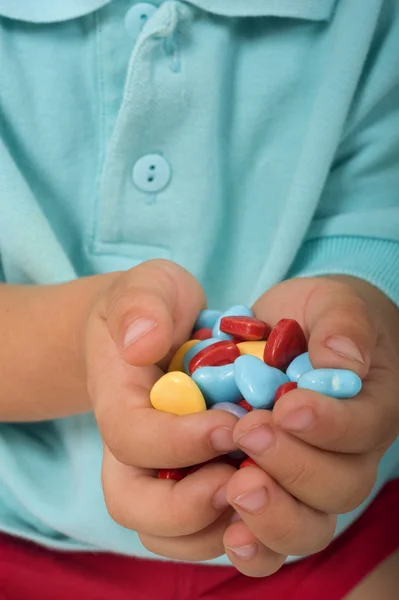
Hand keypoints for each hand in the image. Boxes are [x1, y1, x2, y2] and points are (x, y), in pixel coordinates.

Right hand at [85, 260, 239, 560]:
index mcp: (117, 402)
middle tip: (240, 480)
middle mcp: (133, 451)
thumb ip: (139, 306)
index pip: (131, 439)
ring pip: (172, 535)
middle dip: (188, 505)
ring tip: (264, 491)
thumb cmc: (157, 307)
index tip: (230, 425)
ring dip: (219, 527)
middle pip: (135, 507)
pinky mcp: (195, 484)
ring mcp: (162, 474)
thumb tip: (141, 345)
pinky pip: (207, 531)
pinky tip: (275, 496)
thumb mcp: (147, 287)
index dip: (178, 442)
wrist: (162, 330)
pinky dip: (239, 530)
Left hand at [222, 276, 398, 575]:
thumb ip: (343, 324)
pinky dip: (253, 545)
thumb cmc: (321, 316)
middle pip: (338, 487)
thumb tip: (342, 361)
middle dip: (293, 465)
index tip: (289, 407)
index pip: (363, 429)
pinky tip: (229, 534)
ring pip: (309, 524)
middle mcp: (347, 455)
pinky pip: (272, 538)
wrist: (297, 334)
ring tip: (237, 486)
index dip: (328, 426)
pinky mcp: (273, 491)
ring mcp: (309, 481)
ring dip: (274, 514)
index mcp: (371, 407)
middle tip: (249, 432)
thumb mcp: (336, 303)